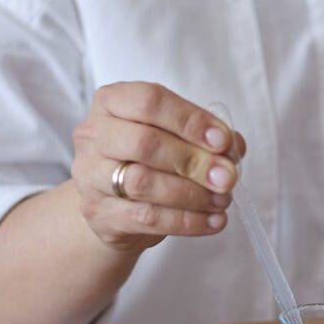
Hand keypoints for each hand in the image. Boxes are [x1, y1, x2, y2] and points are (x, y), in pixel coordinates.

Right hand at [71, 82, 246, 251]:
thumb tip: (233, 147)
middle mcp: (94, 135)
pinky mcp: (99, 214)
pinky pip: (147, 218)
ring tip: (222, 200)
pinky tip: (213, 221)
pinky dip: (187, 221)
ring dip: (192, 194)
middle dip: (194, 161)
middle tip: (227, 177)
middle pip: (144, 143)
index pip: (149, 101)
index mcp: (112, 102)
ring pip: (142, 183)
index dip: (190, 120)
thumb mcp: (176, 138)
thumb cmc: (151, 161)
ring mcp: (90, 176)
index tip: (223, 141)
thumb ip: (207, 137)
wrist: (116, 208)